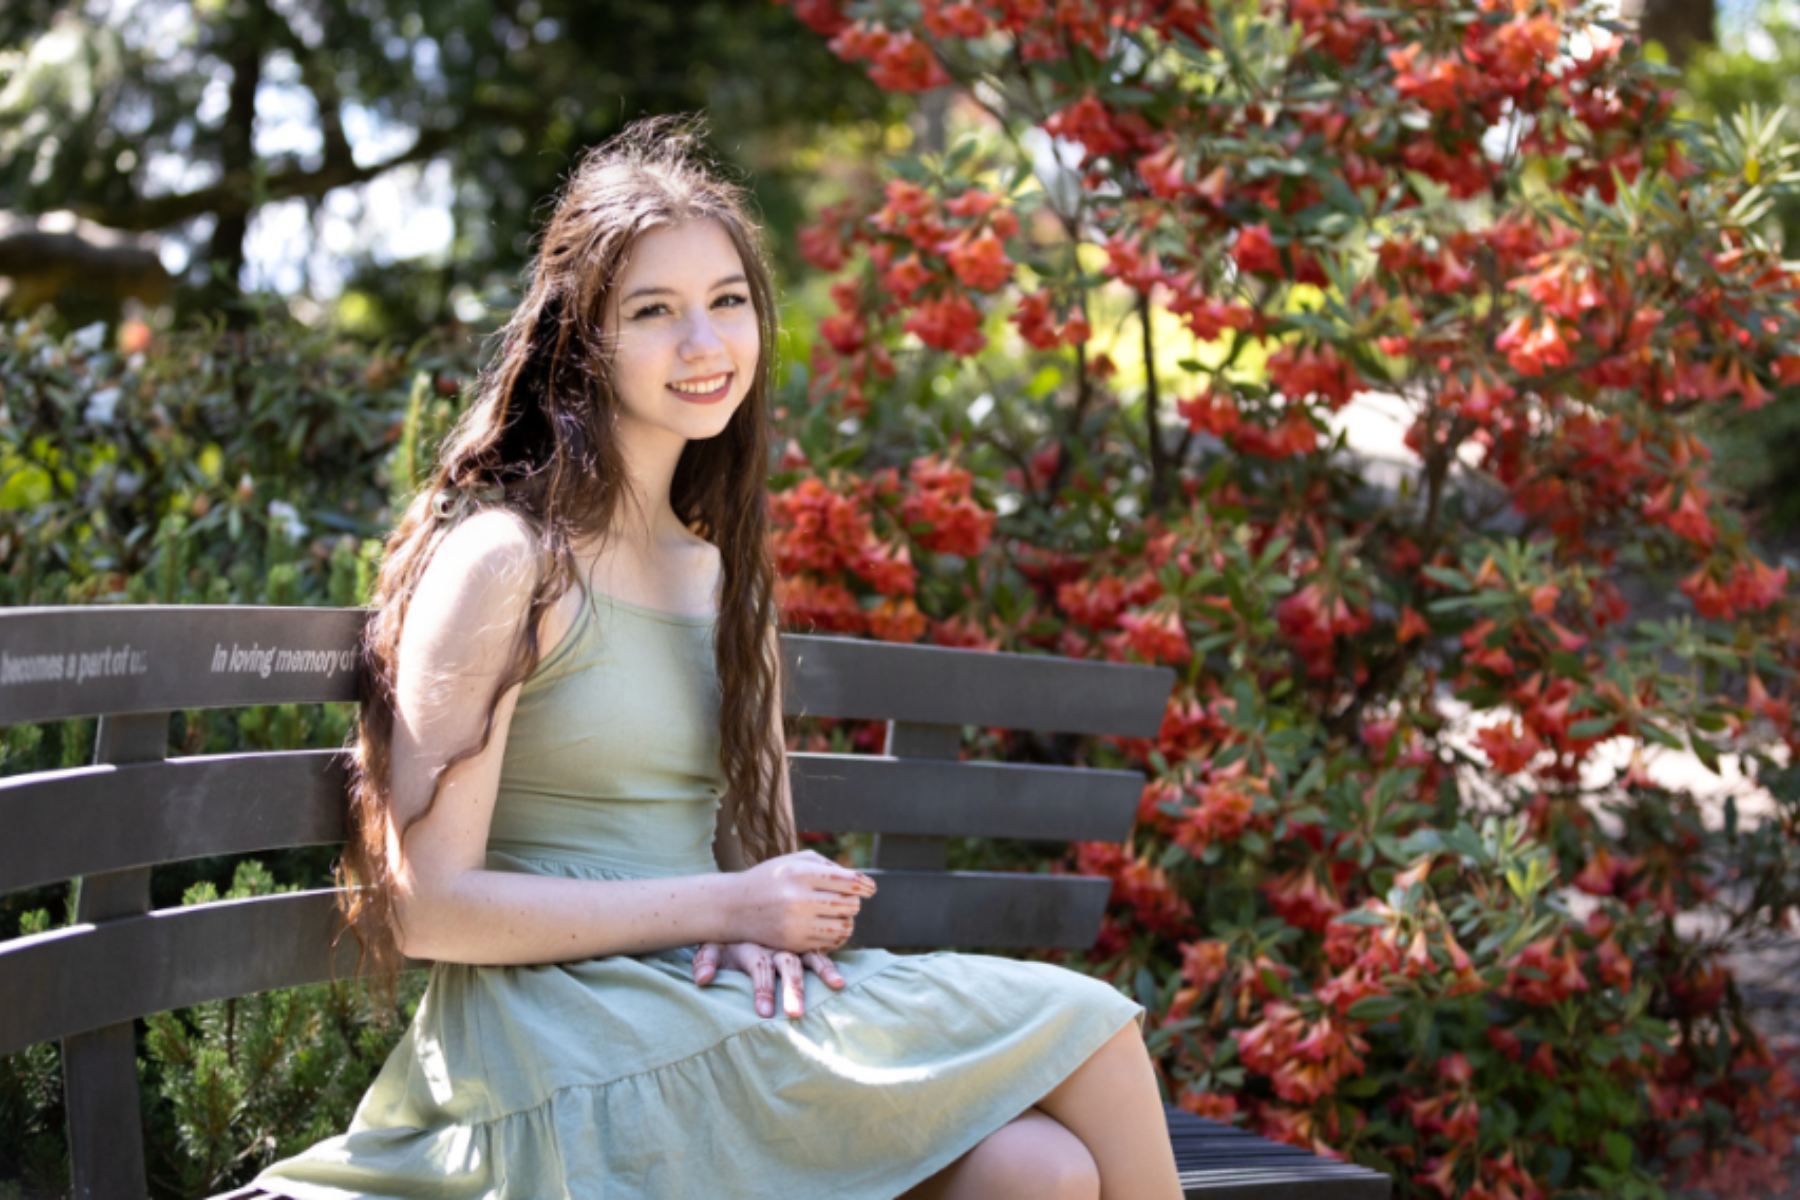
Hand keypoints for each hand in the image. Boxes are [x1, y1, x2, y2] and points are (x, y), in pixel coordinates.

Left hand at [693, 941, 846, 1017]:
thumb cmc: (728, 934)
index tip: (765, 1013)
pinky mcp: (804, 944)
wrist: (741, 904)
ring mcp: (792, 942)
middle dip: (792, 989)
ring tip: (837, 985)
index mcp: (754, 945)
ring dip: (823, 971)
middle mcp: (776, 943)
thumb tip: (701, 978)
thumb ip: (706, 958)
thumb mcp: (713, 943)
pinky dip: (829, 964)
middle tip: (796, 1014)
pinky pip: (820, 952)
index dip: (762, 990)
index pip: (759, 968)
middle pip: (787, 965)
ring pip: (809, 956)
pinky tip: (841, 978)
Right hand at [728, 849, 873, 952]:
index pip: (848, 881)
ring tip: (840, 914)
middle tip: (848, 900)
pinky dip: (836, 936)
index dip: (865, 885)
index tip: (870, 888)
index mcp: (800, 873)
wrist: (734, 906)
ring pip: (844, 926)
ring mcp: (796, 923)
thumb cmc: (770, 879)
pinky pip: (831, 942)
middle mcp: (799, 898)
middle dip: (854, 902)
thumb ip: (827, 865)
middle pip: (849, 904)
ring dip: (848, 921)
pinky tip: (829, 927)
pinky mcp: (794, 943)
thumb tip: (860, 881)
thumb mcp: (794, 860)